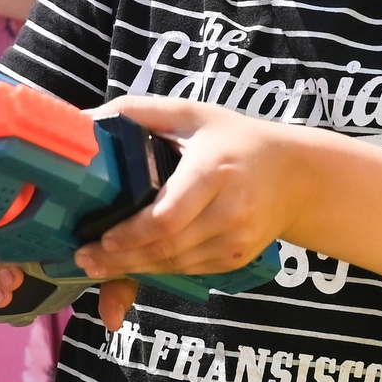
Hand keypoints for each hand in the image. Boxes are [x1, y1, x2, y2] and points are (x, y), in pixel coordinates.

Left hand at [68, 98, 309, 327]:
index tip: (100, 238)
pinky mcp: (238, 257)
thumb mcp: (191, 114)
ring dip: (135, 269)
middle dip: (121, 259)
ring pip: (176, 264)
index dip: (132, 234)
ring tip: (99, 266)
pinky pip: (190, 269)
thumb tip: (82, 119)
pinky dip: (160, 269)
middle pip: (167, 247)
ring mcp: (237, 239)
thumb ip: (137, 112)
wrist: (298, 176)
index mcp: (215, 171)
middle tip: (84, 261)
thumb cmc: (236, 139)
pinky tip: (134, 264)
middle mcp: (230, 210)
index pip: (168, 216)